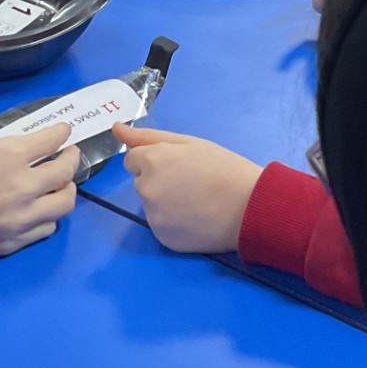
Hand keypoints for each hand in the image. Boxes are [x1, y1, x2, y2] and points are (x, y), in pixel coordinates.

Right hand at [0, 123, 79, 255]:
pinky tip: (40, 211)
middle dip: (71, 161)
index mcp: (9, 156)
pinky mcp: (18, 240)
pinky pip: (47, 227)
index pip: (50, 140)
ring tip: (60, 186)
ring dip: (65, 191)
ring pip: (64, 203)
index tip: (64, 132)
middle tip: (68, 157)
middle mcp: (24, 186)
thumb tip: (14, 152)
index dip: (61, 134)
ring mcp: (24, 217)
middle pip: (66, 173)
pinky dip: (48, 216)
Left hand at [114, 124, 262, 254]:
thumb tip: (115, 128)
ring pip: (151, 205)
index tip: (179, 166)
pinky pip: (161, 226)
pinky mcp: (163, 238)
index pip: (132, 160)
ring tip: (196, 201)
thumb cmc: (224, 168)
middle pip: (141, 183)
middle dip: (159, 181)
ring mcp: (154, 217)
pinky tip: (195, 219)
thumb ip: (148, 137)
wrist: (251, 207)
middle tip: (192, 183)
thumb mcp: (190, 143)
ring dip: (165, 202)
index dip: (156, 161)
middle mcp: (146, 189)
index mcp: (152, 161)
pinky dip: (173, 223)